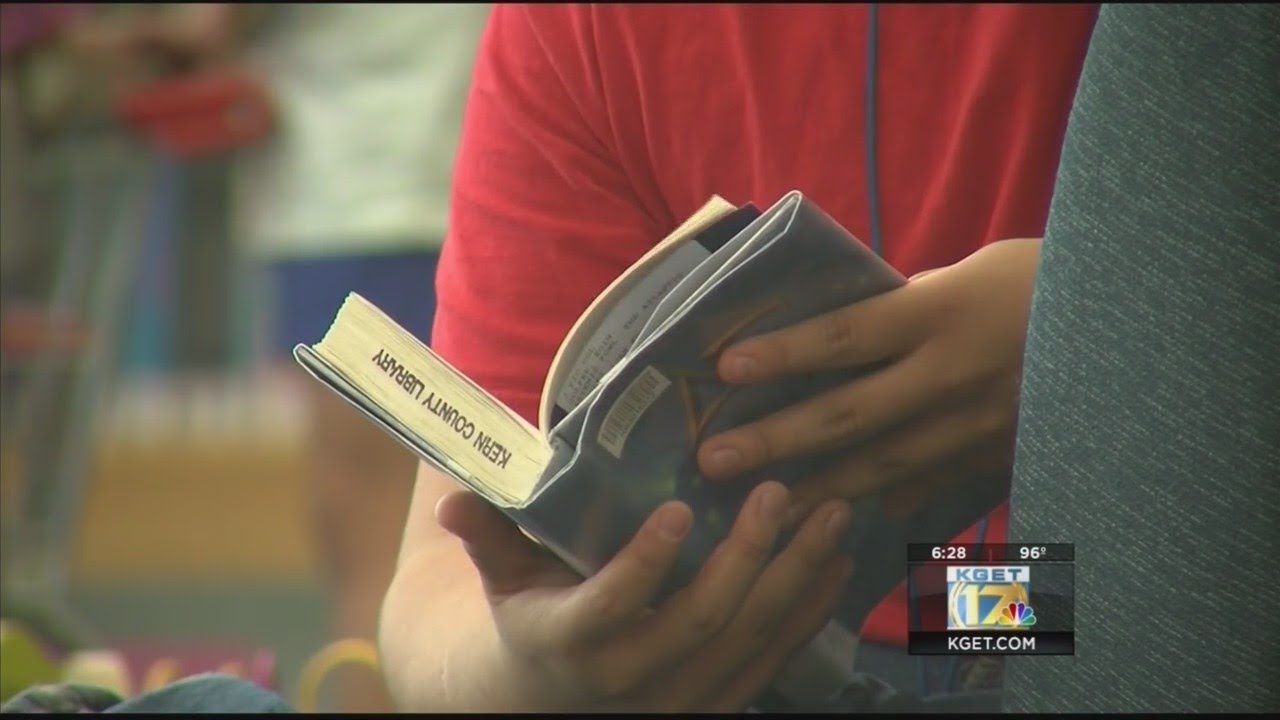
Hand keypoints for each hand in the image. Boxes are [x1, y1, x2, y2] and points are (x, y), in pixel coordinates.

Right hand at [434, 481, 852, 711]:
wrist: (551, 701)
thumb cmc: (531, 617)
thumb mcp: (501, 581)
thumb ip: (487, 536)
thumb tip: (449, 495)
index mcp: (569, 641)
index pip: (608, 606)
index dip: (642, 565)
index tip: (676, 510)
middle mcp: (628, 681)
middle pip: (699, 622)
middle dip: (746, 557)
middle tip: (778, 492)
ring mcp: (679, 699)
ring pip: (748, 640)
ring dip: (795, 577)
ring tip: (832, 514)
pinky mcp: (716, 704)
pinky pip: (773, 661)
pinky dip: (809, 613)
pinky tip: (836, 564)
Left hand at [695, 238, 1040, 518]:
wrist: (1131, 322)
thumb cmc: (1039, 281)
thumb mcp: (969, 272)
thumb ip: (903, 306)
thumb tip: (842, 334)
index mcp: (939, 312)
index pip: (845, 336)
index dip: (784, 354)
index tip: (725, 368)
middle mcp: (950, 374)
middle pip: (849, 413)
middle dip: (776, 439)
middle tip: (712, 460)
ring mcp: (975, 424)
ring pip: (883, 464)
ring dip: (816, 487)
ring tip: (761, 506)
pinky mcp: (994, 454)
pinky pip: (929, 483)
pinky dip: (883, 501)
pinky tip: (838, 523)